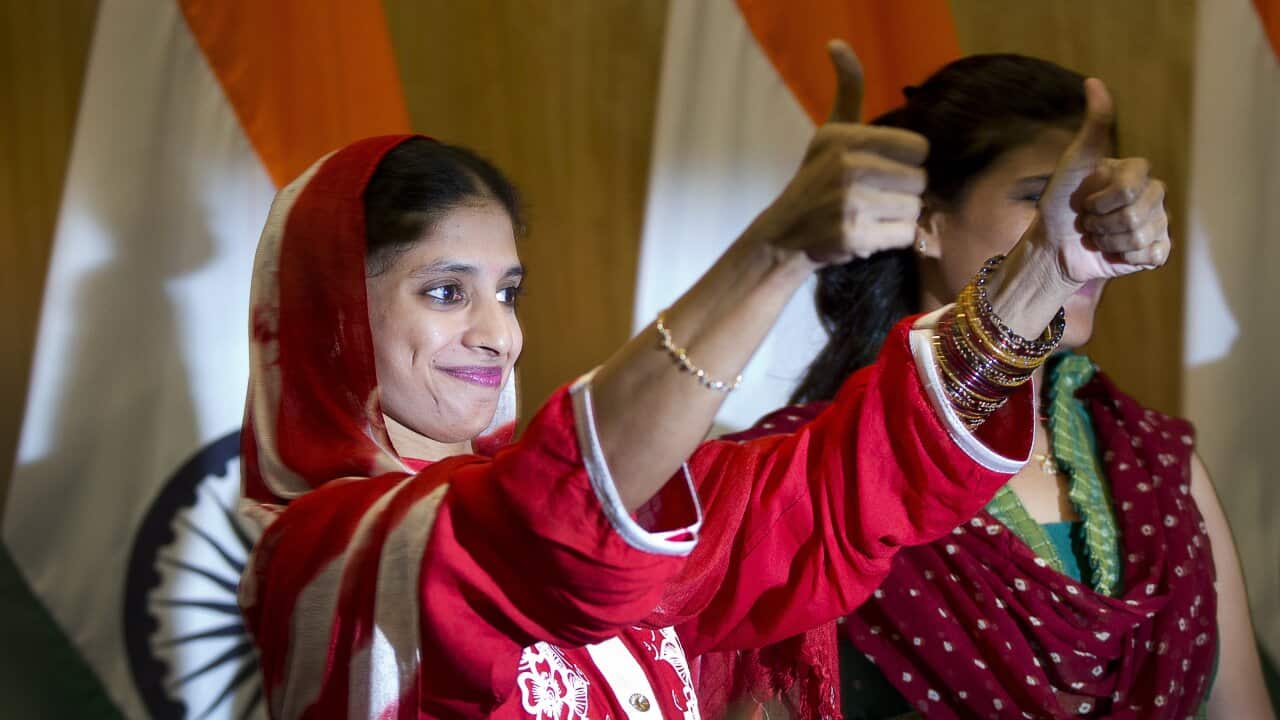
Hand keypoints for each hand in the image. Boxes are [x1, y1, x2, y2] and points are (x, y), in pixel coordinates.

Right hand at [747, 40, 928, 266]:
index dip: (907, 161)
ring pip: (914, 208)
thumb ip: (847, 89)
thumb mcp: (831, 131)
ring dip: (897, 215)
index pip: (918, 148)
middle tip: (876, 196)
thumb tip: (837, 43)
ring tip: (870, 214)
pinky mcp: (854, 237)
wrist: (784, 232)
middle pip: (919, 180)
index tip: (884, 169)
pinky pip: (903, 234)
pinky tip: (868, 233)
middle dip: (902, 191)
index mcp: (849, 138)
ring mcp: (851, 204)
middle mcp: (849, 168)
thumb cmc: (816, 178)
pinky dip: (891, 237)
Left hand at [1032, 78, 1170, 283]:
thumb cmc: (1061, 201)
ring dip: (1109, 241)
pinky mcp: (1154, 250)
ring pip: (1141, 236)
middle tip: (1089, 222)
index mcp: (1137, 172)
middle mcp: (1152, 195)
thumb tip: (1094, 81)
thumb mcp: (1073, 160)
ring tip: (1097, 236)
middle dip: (1103, 222)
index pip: (1131, 187)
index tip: (1085, 200)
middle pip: (1137, 213)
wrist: (1054, 245)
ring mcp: (1156, 222)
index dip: (1102, 199)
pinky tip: (1113, 253)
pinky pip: (1152, 254)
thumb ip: (1093, 125)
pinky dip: (1125, 257)